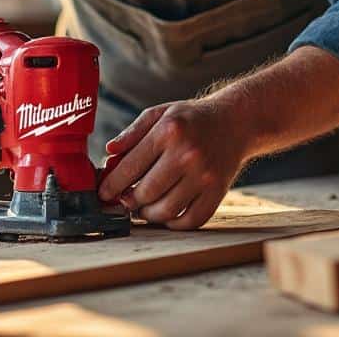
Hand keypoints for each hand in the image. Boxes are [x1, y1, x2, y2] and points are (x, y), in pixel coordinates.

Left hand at [96, 99, 248, 229]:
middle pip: (146, 193)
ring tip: (143, 207)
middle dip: (128, 201)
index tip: (103, 194)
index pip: (130, 167)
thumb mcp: (159, 114)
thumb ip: (132, 133)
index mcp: (168, 132)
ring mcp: (204, 176)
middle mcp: (187, 154)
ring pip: (166, 210)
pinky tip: (166, 214)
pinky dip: (173, 224)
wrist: (235, 122)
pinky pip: (190, 220)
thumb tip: (109, 153)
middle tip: (124, 201)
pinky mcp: (217, 192)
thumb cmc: (192, 119)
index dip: (111, 185)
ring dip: (148, 214)